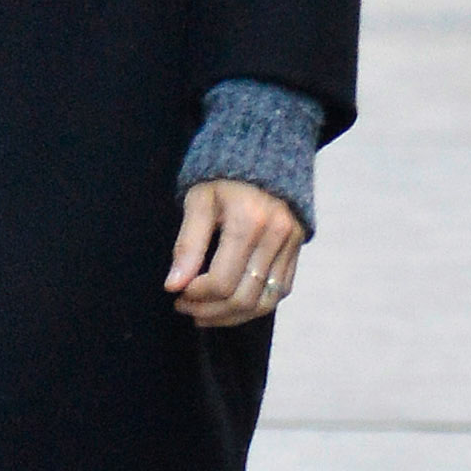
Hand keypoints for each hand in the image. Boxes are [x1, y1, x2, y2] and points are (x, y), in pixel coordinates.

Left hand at [167, 180, 302, 326]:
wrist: (265, 154)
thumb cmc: (223, 178)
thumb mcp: (198, 201)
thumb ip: (187, 245)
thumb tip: (173, 286)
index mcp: (248, 221)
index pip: (221, 282)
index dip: (195, 295)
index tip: (176, 292)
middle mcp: (276, 236)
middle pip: (243, 298)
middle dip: (209, 311)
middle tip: (185, 307)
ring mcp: (291, 245)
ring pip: (264, 303)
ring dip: (231, 316)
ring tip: (204, 314)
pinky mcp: (298, 250)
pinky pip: (279, 293)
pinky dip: (253, 307)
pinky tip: (229, 305)